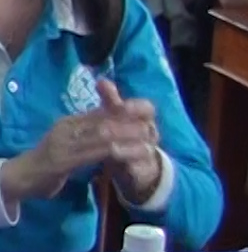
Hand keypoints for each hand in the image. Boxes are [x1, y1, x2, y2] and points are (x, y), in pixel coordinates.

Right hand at [0, 81, 156, 206]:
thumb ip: (86, 139)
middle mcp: (67, 128)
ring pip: (102, 134)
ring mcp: (64, 143)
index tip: (147, 113)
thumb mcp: (68, 146)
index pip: (99, 112)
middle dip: (130, 122)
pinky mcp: (62, 160)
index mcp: (69, 123)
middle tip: (153, 126)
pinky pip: (94, 154)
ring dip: (127, 135)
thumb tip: (108, 132)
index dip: (124, 111)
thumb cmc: (44, 164)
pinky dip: (116, 152)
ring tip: (148, 138)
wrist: (19, 178)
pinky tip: (131, 154)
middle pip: (104, 120)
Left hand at [97, 81, 163, 201]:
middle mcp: (150, 134)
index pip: (146, 108)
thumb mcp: (116, 119)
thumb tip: (101, 80)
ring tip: (112, 149)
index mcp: (144, 119)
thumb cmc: (123, 137)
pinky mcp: (145, 171)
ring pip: (144, 149)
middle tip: (103, 129)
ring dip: (128, 148)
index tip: (121, 105)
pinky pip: (142, 170)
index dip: (135, 106)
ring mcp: (149, 153)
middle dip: (124, 129)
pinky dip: (133, 168)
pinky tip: (122, 167)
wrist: (136, 168)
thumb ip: (111, 101)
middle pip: (144, 128)